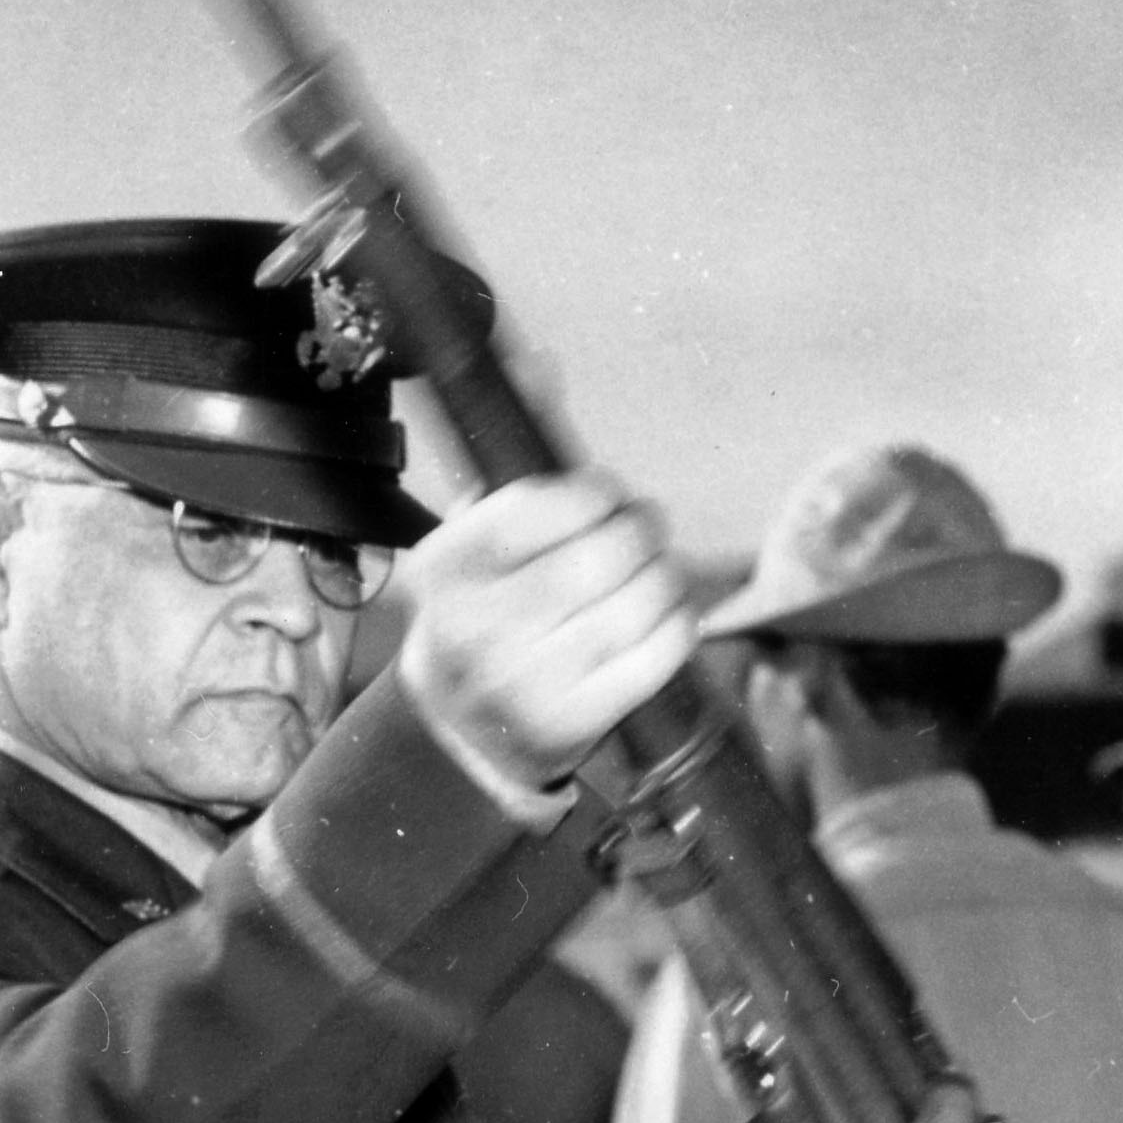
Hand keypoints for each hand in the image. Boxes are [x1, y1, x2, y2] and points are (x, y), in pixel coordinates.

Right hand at [396, 470, 699, 793]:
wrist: (465, 733)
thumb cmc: (481, 621)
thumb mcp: (468, 553)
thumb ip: (509, 481)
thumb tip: (551, 389)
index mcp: (444, 571)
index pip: (540, 506)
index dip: (595, 491)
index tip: (610, 493)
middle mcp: (476, 628)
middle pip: (600, 555)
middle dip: (641, 529)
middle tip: (648, 526)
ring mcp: (525, 682)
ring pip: (637, 603)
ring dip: (666, 574)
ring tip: (660, 568)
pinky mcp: (572, 722)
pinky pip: (657, 655)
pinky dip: (678, 623)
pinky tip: (668, 613)